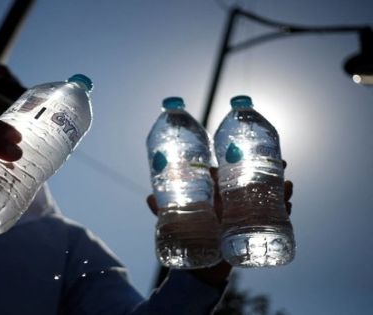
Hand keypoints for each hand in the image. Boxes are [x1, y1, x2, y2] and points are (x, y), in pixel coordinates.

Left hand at [146, 161, 293, 287]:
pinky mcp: (251, 229)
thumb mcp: (175, 222)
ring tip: (289, 186)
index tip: (250, 151)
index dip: (239, 160)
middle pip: (252, 181)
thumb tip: (148, 198)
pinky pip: (270, 218)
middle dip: (269, 171)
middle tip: (283, 163)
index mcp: (214, 193)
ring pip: (264, 197)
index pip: (227, 171)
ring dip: (279, 190)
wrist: (199, 266)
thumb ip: (161, 210)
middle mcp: (230, 201)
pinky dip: (282, 212)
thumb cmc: (188, 237)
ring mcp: (243, 214)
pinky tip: (290, 206)